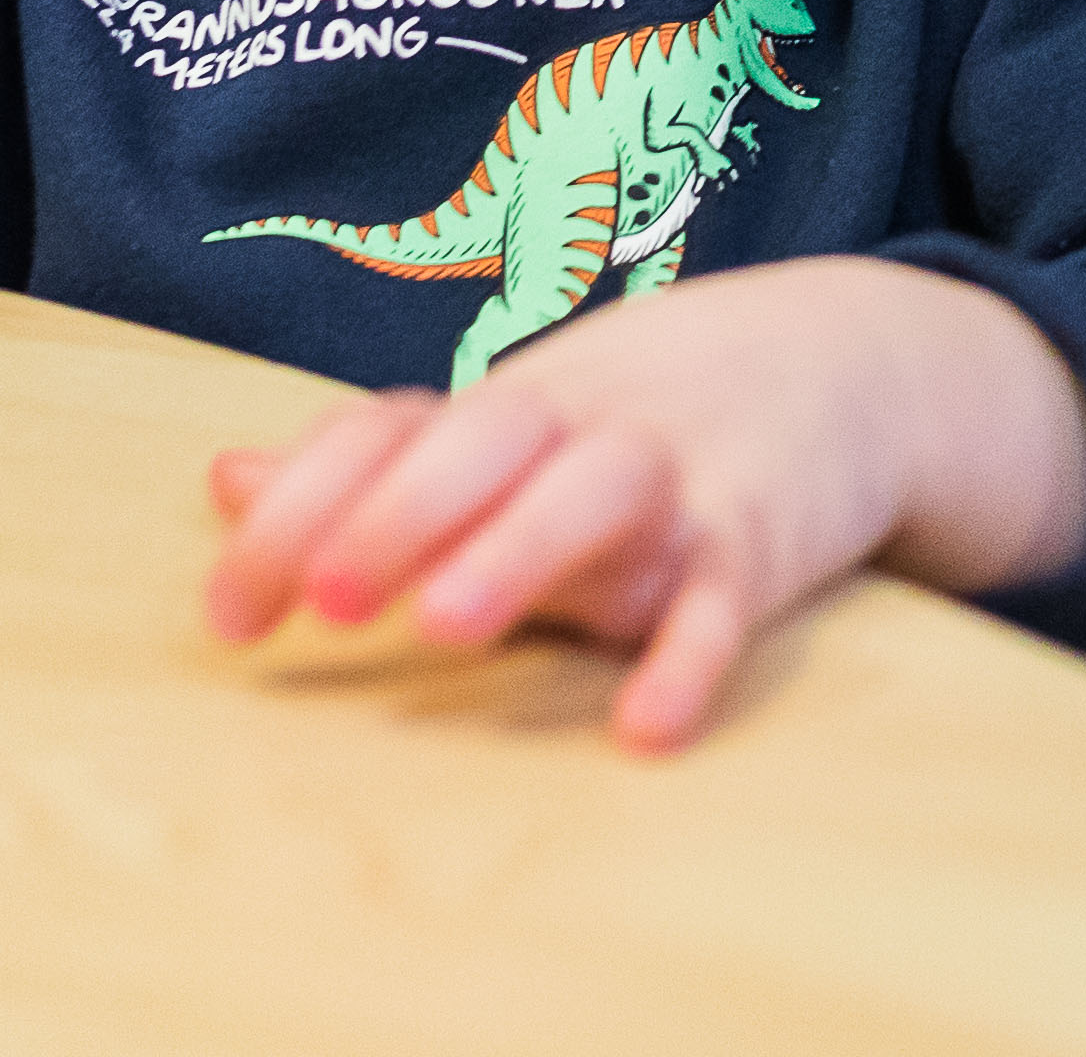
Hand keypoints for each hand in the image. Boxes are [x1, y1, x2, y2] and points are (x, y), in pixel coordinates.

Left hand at [196, 257, 1085, 750]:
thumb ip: (381, 466)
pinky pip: (728, 593)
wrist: (860, 360)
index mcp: (512, 402)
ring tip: (447, 623)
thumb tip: (226, 479)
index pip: (388, 430)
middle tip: (323, 600)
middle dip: (397, 514)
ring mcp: (682, 471)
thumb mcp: (519, 424)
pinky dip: (691, 653)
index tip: (226, 616)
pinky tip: (646, 724)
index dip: (299, 508)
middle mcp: (586, 423)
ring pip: (598, 490)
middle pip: (486, 440)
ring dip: (520, 548)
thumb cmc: (652, 414)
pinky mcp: (768, 535)